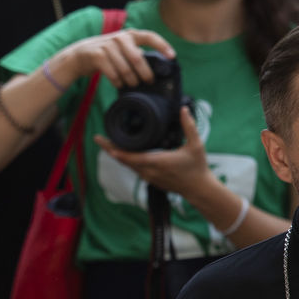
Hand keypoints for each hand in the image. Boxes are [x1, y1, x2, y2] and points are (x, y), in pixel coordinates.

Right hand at [58, 27, 173, 87]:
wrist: (79, 55)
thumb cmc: (106, 54)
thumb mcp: (122, 48)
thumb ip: (136, 52)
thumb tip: (154, 66)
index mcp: (129, 34)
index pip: (150, 36)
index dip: (162, 46)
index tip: (172, 56)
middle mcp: (120, 38)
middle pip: (138, 59)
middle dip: (145, 73)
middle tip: (148, 82)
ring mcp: (108, 46)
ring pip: (125, 69)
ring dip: (130, 80)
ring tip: (132, 85)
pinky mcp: (98, 56)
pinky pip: (113, 74)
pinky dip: (117, 82)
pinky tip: (119, 84)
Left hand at [93, 105, 211, 196]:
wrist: (199, 189)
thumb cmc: (198, 167)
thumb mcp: (196, 145)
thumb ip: (189, 126)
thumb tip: (183, 110)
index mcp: (157, 162)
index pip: (132, 157)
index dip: (117, 151)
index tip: (105, 143)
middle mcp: (150, 171)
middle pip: (124, 160)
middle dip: (110, 150)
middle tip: (98, 139)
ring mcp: (149, 177)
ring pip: (129, 165)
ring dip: (118, 155)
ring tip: (107, 144)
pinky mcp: (151, 180)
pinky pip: (135, 169)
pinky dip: (127, 160)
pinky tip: (123, 153)